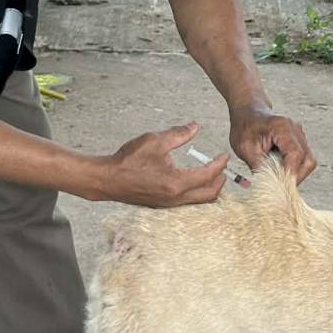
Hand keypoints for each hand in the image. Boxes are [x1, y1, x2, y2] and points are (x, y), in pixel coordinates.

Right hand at [94, 122, 229, 206]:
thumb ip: (178, 134)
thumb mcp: (155, 140)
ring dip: (209, 189)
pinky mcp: (162, 205)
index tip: (225, 155)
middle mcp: (175, 198)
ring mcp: (169, 204)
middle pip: (209, 195)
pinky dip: (197, 193)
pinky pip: (188, 203)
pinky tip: (194, 181)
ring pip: (199, 201)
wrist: (107, 179)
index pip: (207, 175)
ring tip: (212, 174)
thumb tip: (194, 127)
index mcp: (176, 182)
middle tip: (223, 167)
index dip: (219, 164)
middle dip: (220, 181)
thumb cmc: (128, 160)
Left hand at [230, 105, 316, 181]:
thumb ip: (259, 166)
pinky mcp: (299, 141)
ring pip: (308, 161)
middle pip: (308, 160)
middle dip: (296, 176)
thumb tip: (270, 186)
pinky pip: (303, 160)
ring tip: (277, 176)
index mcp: (282, 127)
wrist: (248, 112)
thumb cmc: (245, 127)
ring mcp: (300, 135)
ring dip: (295, 173)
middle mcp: (296, 130)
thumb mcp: (245, 148)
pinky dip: (293, 168)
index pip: (296, 154)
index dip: (291, 173)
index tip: (280, 186)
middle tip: (279, 185)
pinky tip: (279, 168)